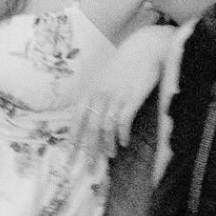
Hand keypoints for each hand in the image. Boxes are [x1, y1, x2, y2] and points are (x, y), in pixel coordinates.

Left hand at [74, 26, 174, 160]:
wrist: (146, 47)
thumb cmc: (126, 63)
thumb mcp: (105, 78)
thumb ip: (98, 95)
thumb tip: (92, 116)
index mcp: (91, 90)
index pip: (77, 119)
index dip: (73, 139)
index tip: (69, 157)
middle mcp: (100, 94)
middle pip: (90, 128)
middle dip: (87, 151)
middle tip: (87, 169)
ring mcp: (115, 96)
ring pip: (105, 128)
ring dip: (106, 145)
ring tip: (109, 157)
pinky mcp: (131, 97)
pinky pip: (123, 121)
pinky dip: (122, 134)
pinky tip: (124, 143)